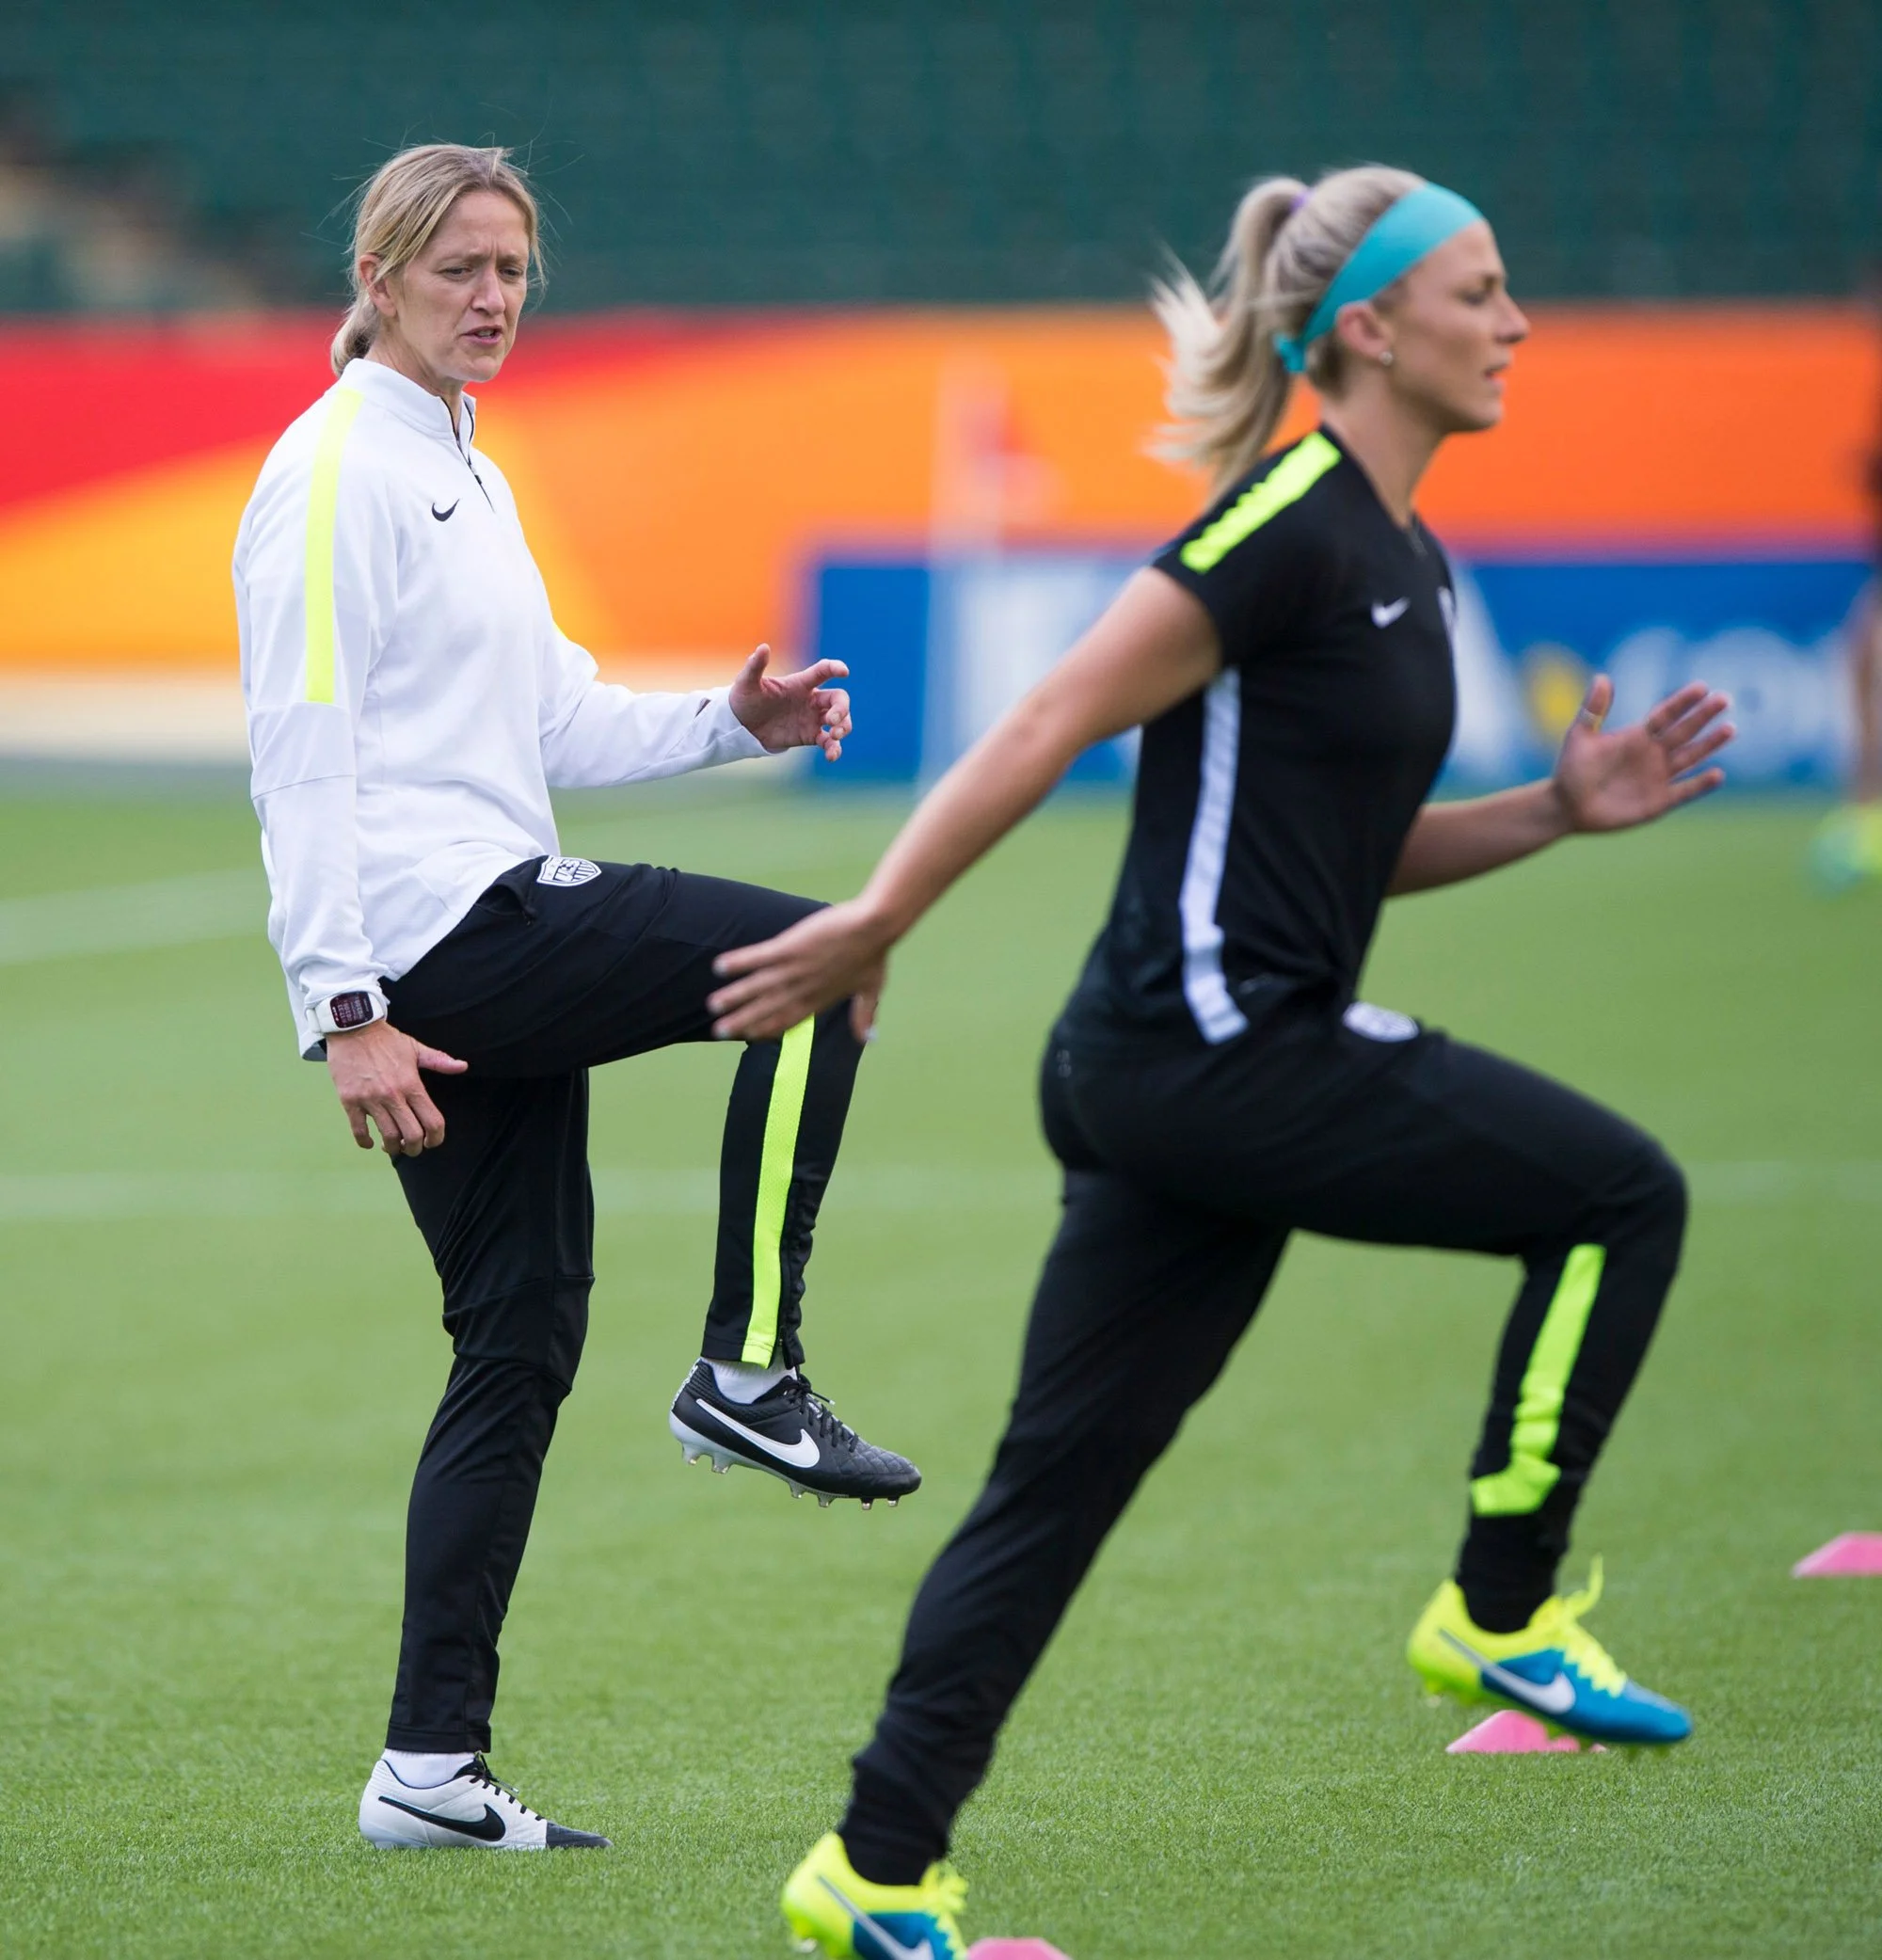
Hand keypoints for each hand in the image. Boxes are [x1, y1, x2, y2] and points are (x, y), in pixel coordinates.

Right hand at [325, 1019, 467, 1156]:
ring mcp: (370, 1100)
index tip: (432, 1142)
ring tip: (392, 1146)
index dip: (436, 1138)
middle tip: (412, 1148)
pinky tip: (370, 1142)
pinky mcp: (349, 1101)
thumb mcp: (415, 1048)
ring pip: (386, 1135)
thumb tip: (463, 1066)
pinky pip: (358, 1129)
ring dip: (392, 1147)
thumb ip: (439, 1061)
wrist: (352, 1028)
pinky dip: (365, 1141)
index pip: (432, 1121)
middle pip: (411, 1135)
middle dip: (414, 1148)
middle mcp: (393, 1095)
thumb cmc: (385, 1040)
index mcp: (412, 1085)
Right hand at [707, 898, 892, 1042]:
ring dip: (735, 996)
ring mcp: (796, 969)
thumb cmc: (875, 954)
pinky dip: (740, 962)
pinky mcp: (791, 947)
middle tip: (718, 1031)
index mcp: (820, 998)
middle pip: (767, 1008)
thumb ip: (865, 1015)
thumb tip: (869, 1040)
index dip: (766, 1028)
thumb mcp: (871, 989)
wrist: (875, 926)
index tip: (747, 1037)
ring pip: (759, 986)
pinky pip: (760, 957)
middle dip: (742, 1020)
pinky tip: (720, 967)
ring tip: (714, 1004)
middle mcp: (804, 988)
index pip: (787, 1019)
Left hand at [728, 644, 852, 760]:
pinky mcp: (810, 736)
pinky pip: (829, 742)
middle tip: (832, 720)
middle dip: (842, 708)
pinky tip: (831, 756)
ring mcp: (812, 718)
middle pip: (839, 698)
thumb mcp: (746, 682)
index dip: (835, 668)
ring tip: (834, 736)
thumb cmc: (744, 699)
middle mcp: (811, 699)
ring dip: (844, 727)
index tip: (844, 672)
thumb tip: (763, 647)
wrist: (740, 726)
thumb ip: (755, 665)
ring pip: (841, 720)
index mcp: (800, 683)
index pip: (823, 671)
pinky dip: (834, 749)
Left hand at [1553, 676, 1732, 833]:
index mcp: (1637, 736)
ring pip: (1690, 757)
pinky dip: (1700, 785)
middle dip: (1703, 716)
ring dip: (1709, 745)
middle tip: (1724, 699)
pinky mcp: (1659, 802)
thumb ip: (1593, 709)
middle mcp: (1653, 754)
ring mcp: (1658, 777)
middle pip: (1684, 732)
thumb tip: (1601, 677)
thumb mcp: (1579, 737)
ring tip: (1730, 728)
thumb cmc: (1571, 770)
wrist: (1567, 807)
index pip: (1666, 715)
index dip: (1682, 702)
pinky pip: (1684, 791)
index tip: (1701, 687)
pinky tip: (1717, 774)